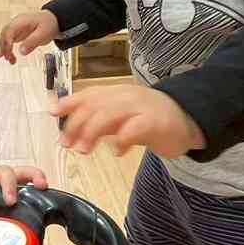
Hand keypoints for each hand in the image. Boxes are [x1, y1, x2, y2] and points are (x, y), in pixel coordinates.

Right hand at [0, 10, 59, 63]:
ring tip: (8, 60)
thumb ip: (32, 42)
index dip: (7, 41)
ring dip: (4, 49)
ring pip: (5, 38)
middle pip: (4, 34)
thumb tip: (21, 51)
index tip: (9, 51)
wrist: (52, 20)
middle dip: (3, 47)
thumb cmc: (48, 24)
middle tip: (7, 58)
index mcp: (21, 21)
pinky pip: (9, 41)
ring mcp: (16, 28)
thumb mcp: (43, 34)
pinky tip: (10, 57)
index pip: (9, 31)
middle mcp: (16, 23)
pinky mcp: (17, 34)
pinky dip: (8, 49)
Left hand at [53, 84, 204, 158]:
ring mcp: (142, 107)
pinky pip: (135, 128)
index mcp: (118, 93)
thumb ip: (101, 120)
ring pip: (110, 114)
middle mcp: (127, 96)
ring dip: (92, 132)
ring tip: (83, 150)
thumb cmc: (152, 118)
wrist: (190, 118)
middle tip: (67, 143)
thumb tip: (73, 131)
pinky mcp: (156, 122)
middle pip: (95, 105)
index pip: (89, 94)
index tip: (53, 113)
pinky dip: (122, 139)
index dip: (70, 102)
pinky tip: (116, 151)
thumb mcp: (124, 116)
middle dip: (77, 124)